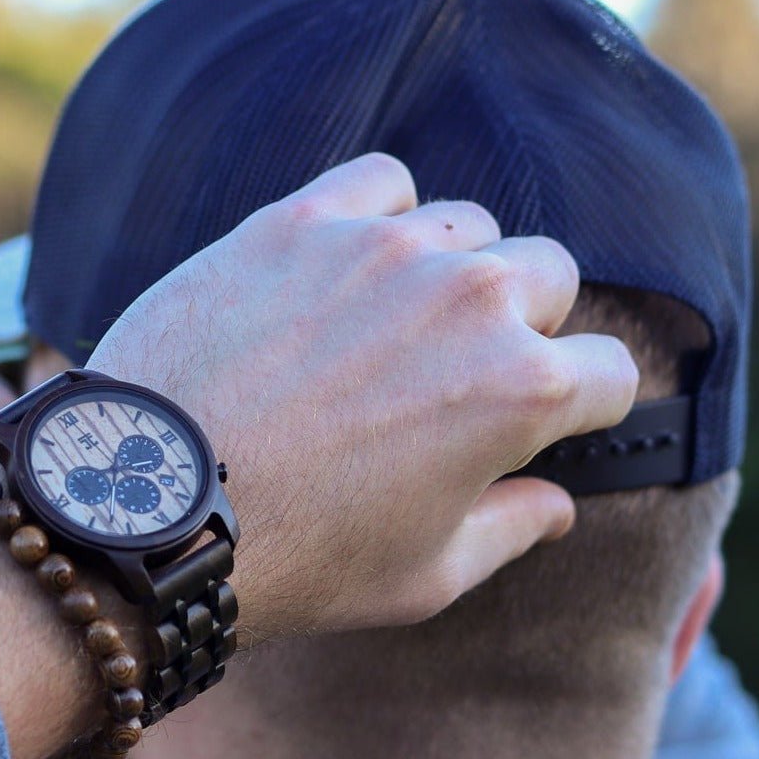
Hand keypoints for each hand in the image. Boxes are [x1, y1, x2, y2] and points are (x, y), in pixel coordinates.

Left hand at [86, 153, 638, 643]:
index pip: (611, 371)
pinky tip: (349, 259)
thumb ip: (510, 530)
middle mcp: (471, 301)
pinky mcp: (304, 219)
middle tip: (461, 369)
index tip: (545, 418)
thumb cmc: (295, 557)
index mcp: (520, 392)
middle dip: (527, 322)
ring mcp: (385, 249)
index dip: (584, 402)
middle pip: (550, 276)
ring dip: (454, 268)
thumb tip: (558, 506)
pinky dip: (382, 212)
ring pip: (470, 226)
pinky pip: (383, 182)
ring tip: (395, 320)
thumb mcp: (424, 576)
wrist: (147, 505)